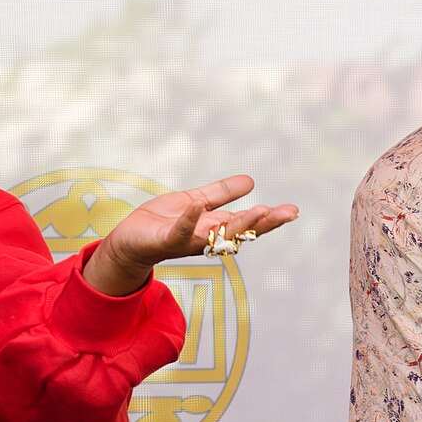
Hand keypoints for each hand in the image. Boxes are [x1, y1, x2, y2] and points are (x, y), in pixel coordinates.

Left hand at [83, 175, 298, 296]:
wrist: (128, 241)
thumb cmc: (162, 223)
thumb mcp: (196, 201)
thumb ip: (220, 193)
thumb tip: (251, 181)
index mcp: (214, 228)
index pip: (247, 225)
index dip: (270, 219)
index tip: (293, 211)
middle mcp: (206, 238)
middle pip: (239, 232)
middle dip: (263, 223)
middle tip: (287, 213)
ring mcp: (187, 241)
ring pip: (217, 235)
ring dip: (237, 224)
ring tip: (259, 209)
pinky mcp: (165, 241)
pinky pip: (179, 231)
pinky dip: (188, 220)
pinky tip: (197, 206)